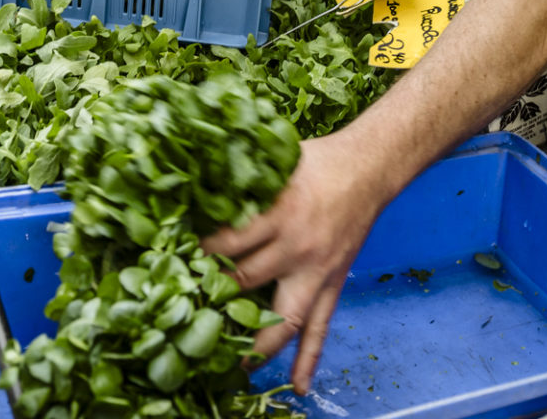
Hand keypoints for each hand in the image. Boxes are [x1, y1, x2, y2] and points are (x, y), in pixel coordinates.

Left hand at [204, 135, 384, 393]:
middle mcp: (296, 248)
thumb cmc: (317, 160)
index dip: (201, 256)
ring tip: (231, 370)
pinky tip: (298, 387)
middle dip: (215, 302)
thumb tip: (196, 181)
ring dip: (257, 347)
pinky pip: (320, 327)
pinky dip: (310, 359)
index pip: (230, 244)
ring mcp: (316, 272)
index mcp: (279, 213)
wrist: (370, 167)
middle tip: (185, 317)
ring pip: (283, 320)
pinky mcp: (331, 284)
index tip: (176, 262)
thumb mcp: (276, 160)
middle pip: (248, 285)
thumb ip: (241, 177)